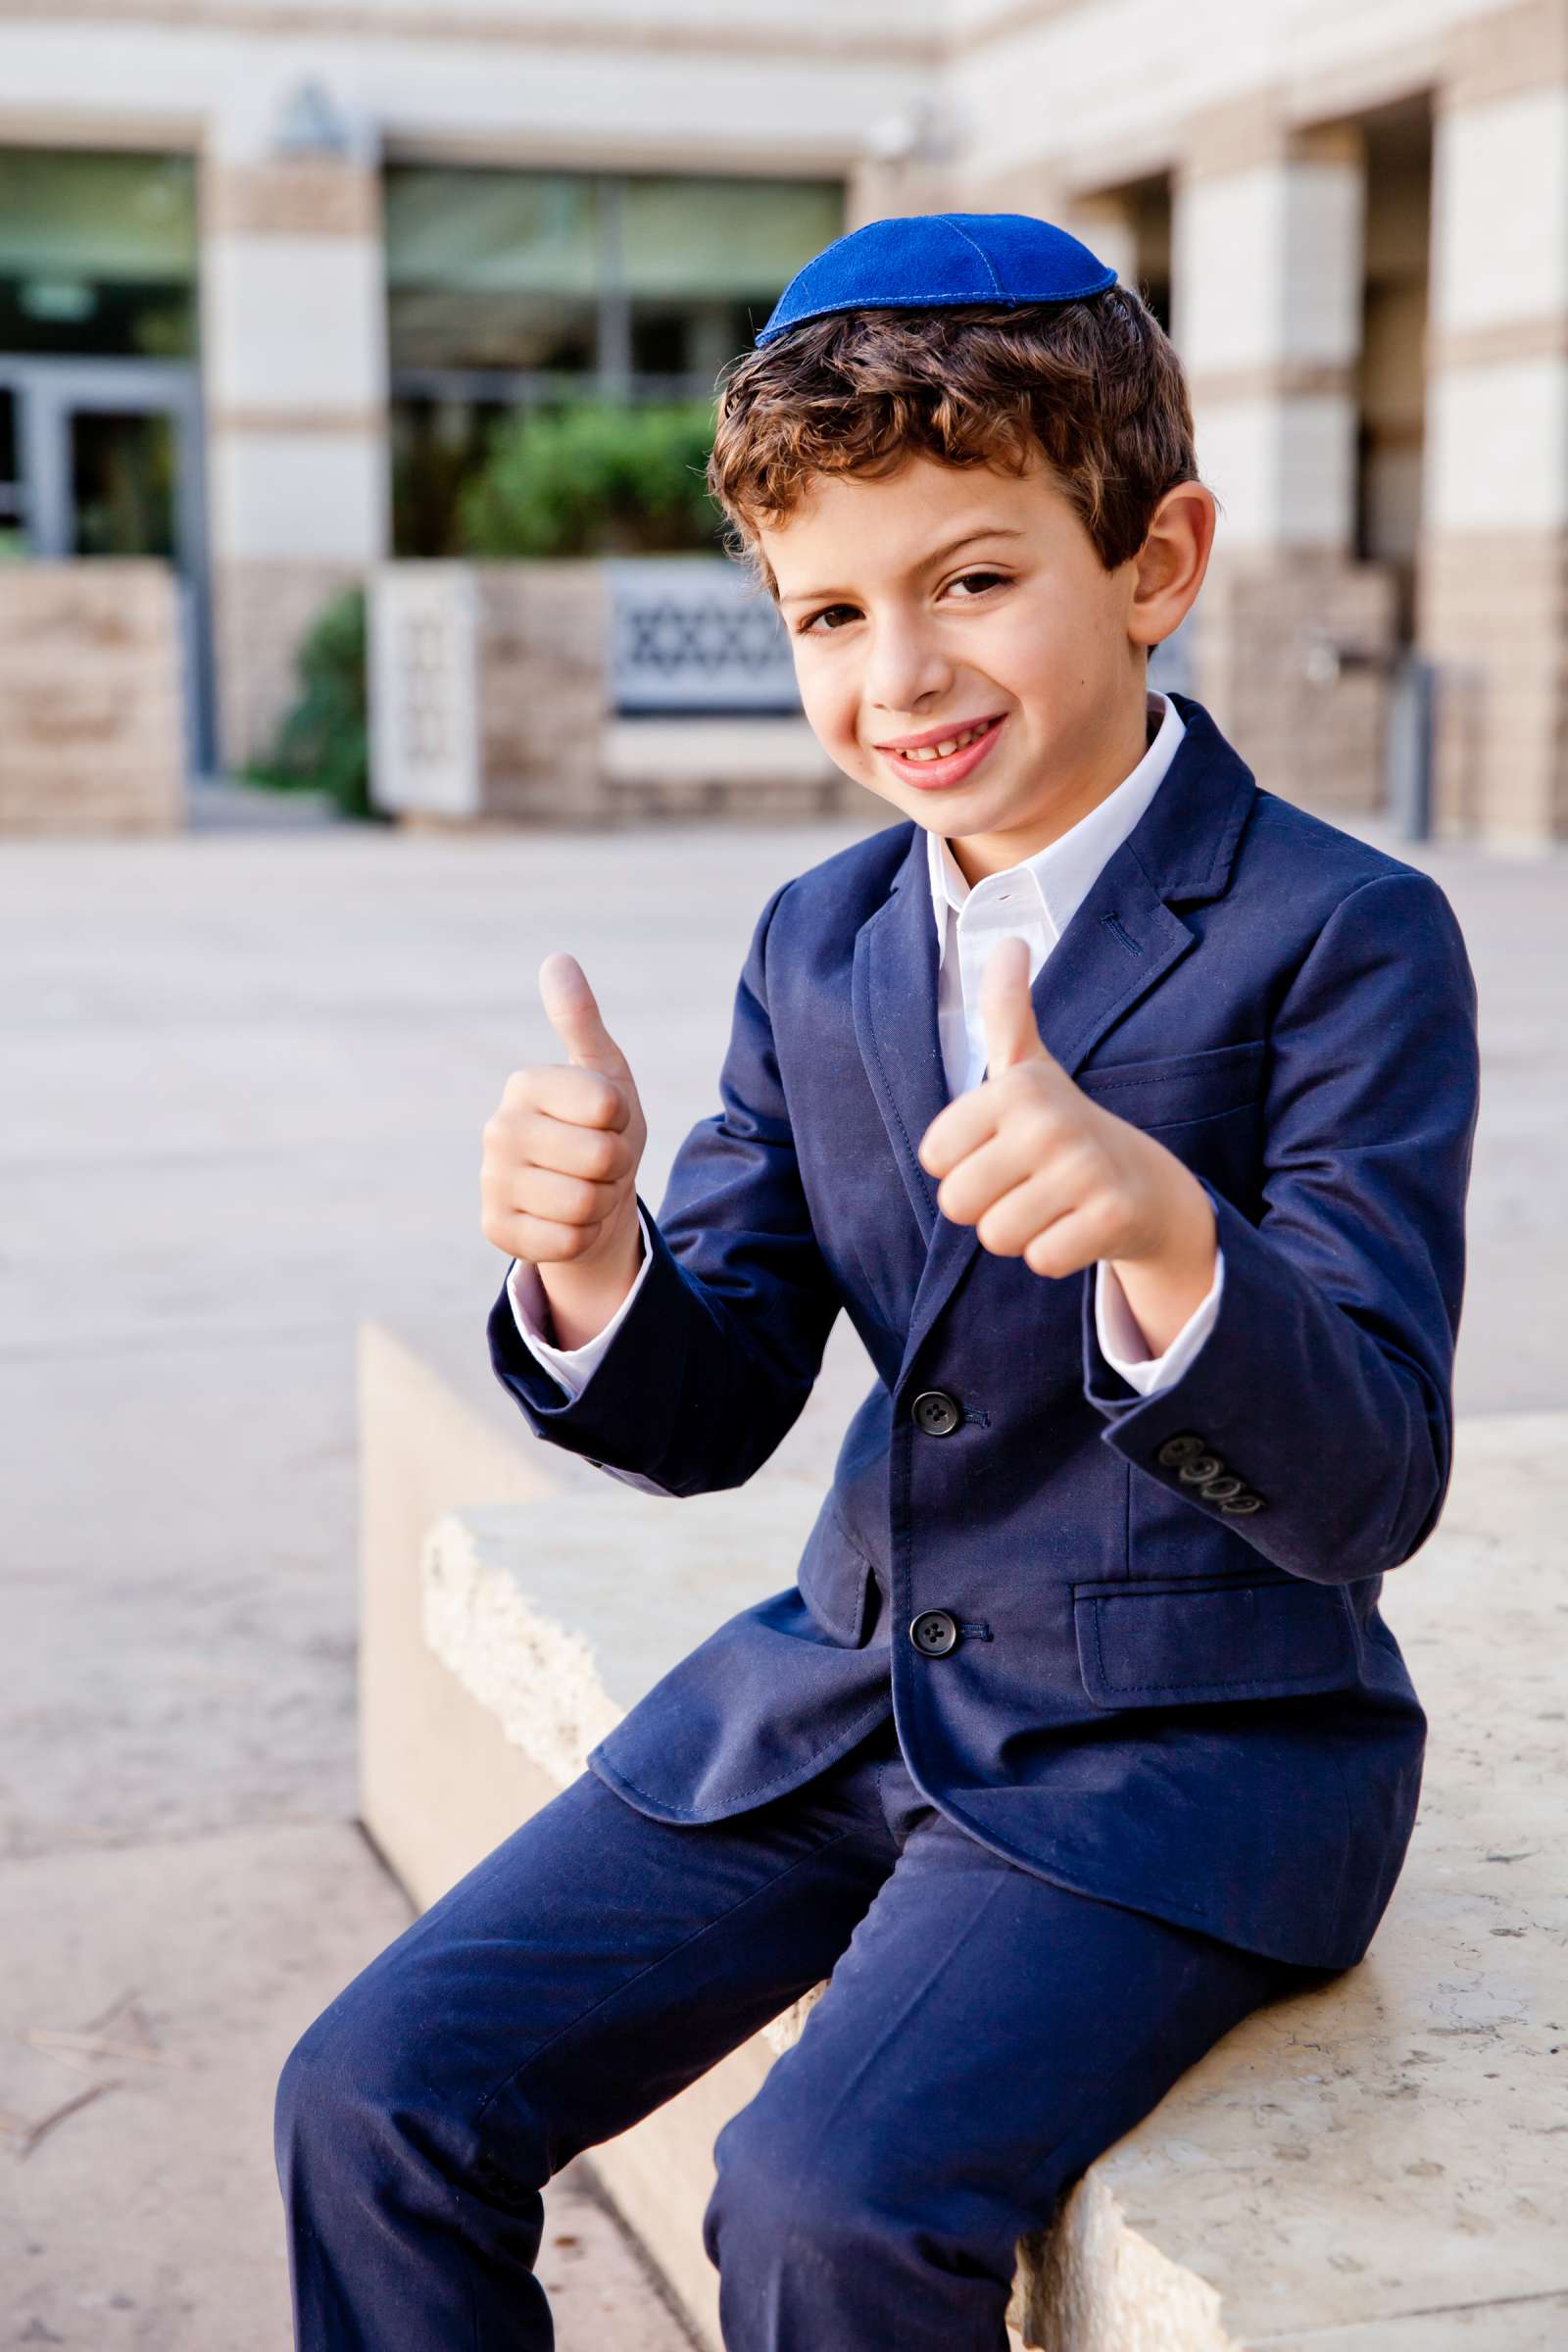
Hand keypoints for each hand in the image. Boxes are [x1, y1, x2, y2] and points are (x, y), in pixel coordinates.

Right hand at [480, 952, 647, 1275]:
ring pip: (584, 1204)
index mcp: (525, 1083)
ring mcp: (491, 1181)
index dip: (622, 1118)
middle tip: (599, 1161)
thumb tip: (557, 960)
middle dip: (616, 1166)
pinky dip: (582, 1236)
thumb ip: (581, 1020)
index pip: (607, 1105)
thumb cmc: (600, 1129)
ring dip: (601, 1203)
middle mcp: (498, 1128)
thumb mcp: (605, 1074)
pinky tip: (567, 1221)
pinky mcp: (495, 1229)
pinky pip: (566, 1241)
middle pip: (601, 1158)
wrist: (588, 1197)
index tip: (606, 1119)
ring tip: (586, 1189)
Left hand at [915, 934, 1215, 1350]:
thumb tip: (1010, 942)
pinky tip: (1080, 1226)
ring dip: (1022, 1232)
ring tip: (1054, 1204)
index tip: (1005, 1150)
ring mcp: (1085, 1169)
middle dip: (988, 1207)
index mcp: (1016, 1087)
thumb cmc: (1067, 1129)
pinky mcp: (1112, 1217)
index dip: (963, 1167)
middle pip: (958, 1204)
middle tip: (1031, 1185)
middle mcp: (1050, 1121)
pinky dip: (1058, 1254)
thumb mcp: (1030, 1068)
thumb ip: (1005, 1012)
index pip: (935, 1160)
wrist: (1150, 1187)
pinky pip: (1042, 1260)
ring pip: (997, 1237)